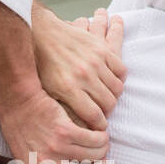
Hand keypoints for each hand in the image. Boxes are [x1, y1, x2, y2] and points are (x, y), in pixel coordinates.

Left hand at [0, 89, 108, 163]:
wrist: (17, 101)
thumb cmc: (20, 126)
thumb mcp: (23, 155)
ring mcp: (55, 148)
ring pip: (91, 155)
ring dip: (102, 150)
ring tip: (103, 144)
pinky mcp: (64, 131)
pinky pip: (91, 139)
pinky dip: (100, 137)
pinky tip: (101, 132)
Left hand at [32, 6, 126, 131]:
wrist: (43, 34)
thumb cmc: (43, 66)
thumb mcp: (46, 91)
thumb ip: (62, 108)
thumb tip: (75, 129)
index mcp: (68, 88)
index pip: (95, 115)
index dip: (100, 125)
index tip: (99, 128)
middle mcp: (84, 75)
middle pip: (109, 103)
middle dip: (108, 113)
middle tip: (103, 115)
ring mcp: (95, 61)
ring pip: (117, 88)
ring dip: (113, 97)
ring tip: (106, 99)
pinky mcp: (102, 49)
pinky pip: (121, 70)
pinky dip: (119, 79)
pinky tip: (110, 83)